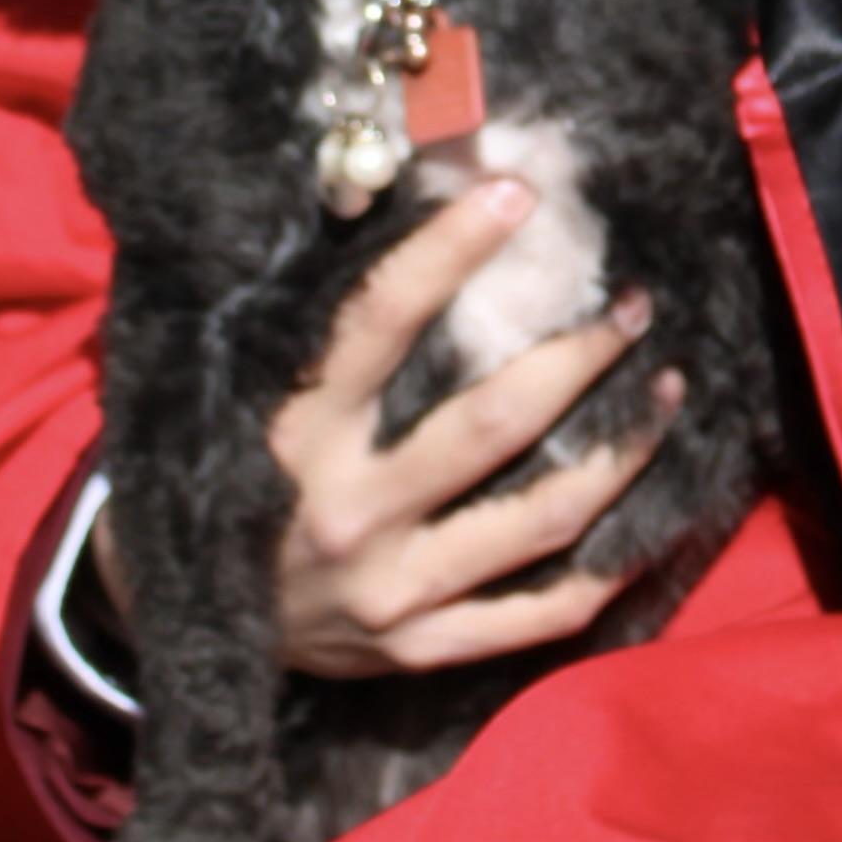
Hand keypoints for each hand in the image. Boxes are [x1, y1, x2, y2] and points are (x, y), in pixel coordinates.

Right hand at [259, 174, 677, 676]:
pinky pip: (538, 616)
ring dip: (620, 452)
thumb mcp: (250, 398)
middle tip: (634, 304)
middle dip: (580, 356)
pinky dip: (606, 570)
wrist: (174, 619)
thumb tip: (411, 215)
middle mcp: (349, 513)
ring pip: (541, 519)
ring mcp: (391, 590)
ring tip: (666, 391)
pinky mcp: (418, 648)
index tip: (516, 192)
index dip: (451, 248)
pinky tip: (652, 520)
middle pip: (495, 424)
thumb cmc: (230, 477)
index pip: (381, 321)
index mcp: (297, 434)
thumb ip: (325, 330)